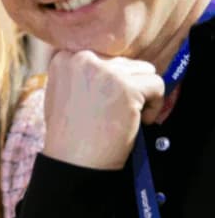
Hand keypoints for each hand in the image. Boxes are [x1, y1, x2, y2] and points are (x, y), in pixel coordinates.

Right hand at [43, 50, 164, 169]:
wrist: (72, 161)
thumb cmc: (67, 134)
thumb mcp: (60, 93)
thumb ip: (79, 74)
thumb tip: (109, 65)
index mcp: (64, 58)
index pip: (104, 57)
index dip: (110, 80)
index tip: (105, 102)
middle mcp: (82, 58)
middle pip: (125, 63)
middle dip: (127, 88)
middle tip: (115, 113)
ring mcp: (105, 72)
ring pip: (144, 71)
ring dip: (142, 94)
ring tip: (127, 116)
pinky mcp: (126, 87)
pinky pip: (157, 85)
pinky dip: (154, 106)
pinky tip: (138, 122)